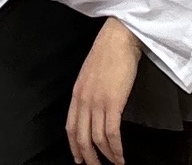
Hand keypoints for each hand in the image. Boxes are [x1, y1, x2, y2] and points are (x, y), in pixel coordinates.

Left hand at [66, 18, 142, 164]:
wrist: (119, 37)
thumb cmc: (109, 52)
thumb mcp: (90, 74)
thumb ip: (88, 93)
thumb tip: (93, 110)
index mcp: (77, 94)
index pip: (71, 128)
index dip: (74, 147)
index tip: (79, 158)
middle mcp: (84, 100)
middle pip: (82, 138)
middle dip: (89, 158)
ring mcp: (97, 102)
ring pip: (97, 139)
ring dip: (106, 156)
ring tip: (115, 163)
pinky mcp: (113, 102)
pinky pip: (112, 133)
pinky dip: (116, 149)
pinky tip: (121, 155)